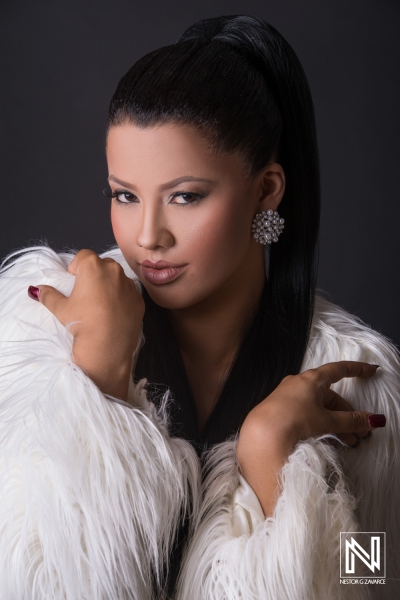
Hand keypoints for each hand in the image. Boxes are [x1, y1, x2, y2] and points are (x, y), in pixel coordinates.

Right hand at [28, 249, 144, 400]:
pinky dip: (121, 298)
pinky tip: (113, 314)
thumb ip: (48, 295)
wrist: (107, 348)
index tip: (74, 281)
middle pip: (102, 264)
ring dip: (109, 285)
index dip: (77, 267)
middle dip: (94, 274)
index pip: (83, 255)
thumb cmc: (82, 324)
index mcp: (93, 266)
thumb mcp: (60, 309)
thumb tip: (38, 290)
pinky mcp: (140, 300)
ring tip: (100, 305)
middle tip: (86, 294)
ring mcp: (129, 285)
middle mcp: (114, 270)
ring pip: (117, 278)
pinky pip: (128, 293)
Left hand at [236, 361, 384, 515]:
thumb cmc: (294, 420)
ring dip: (336, 424)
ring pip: (319, 408)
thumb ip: (351, 421)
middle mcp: (299, 384)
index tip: (371, 370)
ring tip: (347, 442)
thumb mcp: (327, 421)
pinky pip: (307, 415)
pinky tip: (328, 442)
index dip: (357, 370)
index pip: (339, 370)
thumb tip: (373, 419)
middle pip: (330, 396)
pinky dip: (321, 426)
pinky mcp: (281, 411)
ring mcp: (288, 398)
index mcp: (311, 379)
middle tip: (360, 433)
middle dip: (347, 415)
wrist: (262, 435)